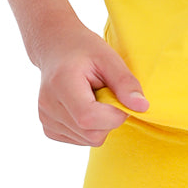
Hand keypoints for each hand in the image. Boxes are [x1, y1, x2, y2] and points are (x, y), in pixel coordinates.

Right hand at [36, 24, 149, 146]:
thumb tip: (142, 107)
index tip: (121, 98)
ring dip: (100, 123)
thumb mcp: (108, 57)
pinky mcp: (48, 128)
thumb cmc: (83, 49)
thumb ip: (125, 82)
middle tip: (108, 94)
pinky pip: (80, 140)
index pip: (89, 118)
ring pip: (88, 140)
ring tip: (93, 97)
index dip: (114, 115)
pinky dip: (89, 127)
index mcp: (61, 84)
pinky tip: (85, 106)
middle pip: (91, 134)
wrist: (56, 47)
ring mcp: (45, 119)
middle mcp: (47, 106)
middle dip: (109, 119)